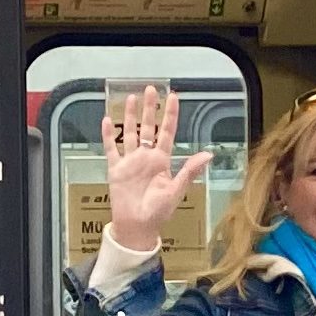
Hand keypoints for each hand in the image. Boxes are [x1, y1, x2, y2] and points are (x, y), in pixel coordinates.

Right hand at [103, 85, 213, 252]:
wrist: (137, 227)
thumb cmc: (158, 212)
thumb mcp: (176, 190)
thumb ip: (190, 170)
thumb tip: (208, 154)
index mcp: (162, 161)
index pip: (167, 132)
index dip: (170, 115)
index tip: (172, 97)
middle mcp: (146, 157)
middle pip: (148, 127)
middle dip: (150, 108)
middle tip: (150, 89)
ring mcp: (130, 162)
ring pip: (129, 133)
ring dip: (129, 116)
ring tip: (129, 98)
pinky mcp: (116, 169)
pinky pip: (112, 149)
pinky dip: (108, 135)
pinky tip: (106, 120)